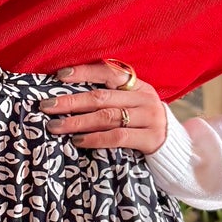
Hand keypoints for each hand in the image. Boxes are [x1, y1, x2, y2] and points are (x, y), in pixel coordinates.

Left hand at [38, 61, 169, 152]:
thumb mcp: (131, 106)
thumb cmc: (142, 126)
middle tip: (46, 106)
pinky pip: (117, 137)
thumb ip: (109, 99)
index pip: (108, 71)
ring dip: (77, 122)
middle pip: (102, 96)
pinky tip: (78, 141)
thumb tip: (66, 97)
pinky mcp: (151, 138)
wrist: (175, 149)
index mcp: (138, 85)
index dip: (83, 72)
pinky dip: (95, 139)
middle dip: (70, 101)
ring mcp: (150, 118)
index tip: (59, 76)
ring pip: (107, 117)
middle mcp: (145, 98)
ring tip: (55, 126)